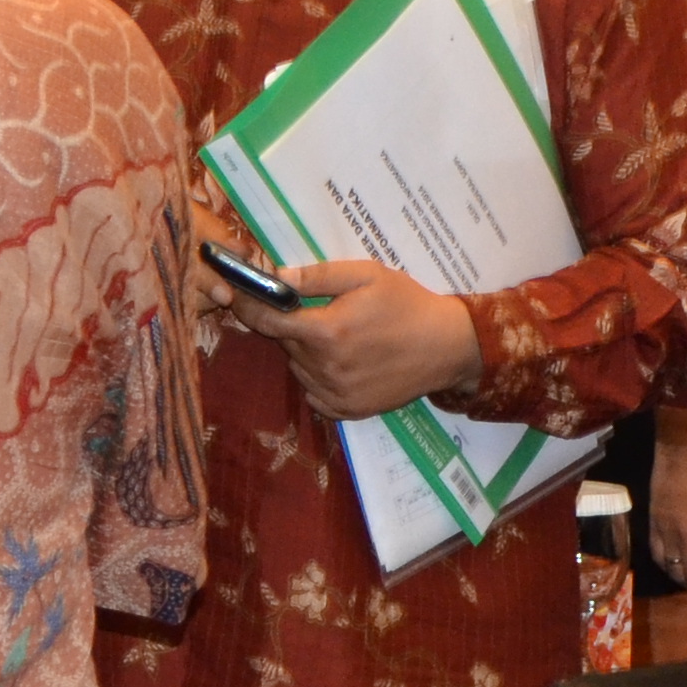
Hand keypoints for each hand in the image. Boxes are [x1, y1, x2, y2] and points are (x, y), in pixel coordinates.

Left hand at [227, 257, 479, 424]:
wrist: (448, 347)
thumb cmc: (407, 304)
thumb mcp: (366, 276)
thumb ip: (318, 276)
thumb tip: (276, 276)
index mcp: (327, 331)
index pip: (267, 321)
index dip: (247, 306)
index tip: (238, 295)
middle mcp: (325, 368)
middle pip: (284, 344)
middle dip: (289, 325)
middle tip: (316, 310)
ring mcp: (336, 394)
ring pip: (298, 368)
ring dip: (305, 351)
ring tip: (337, 335)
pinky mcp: (348, 411)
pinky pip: (314, 393)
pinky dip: (318, 377)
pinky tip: (343, 361)